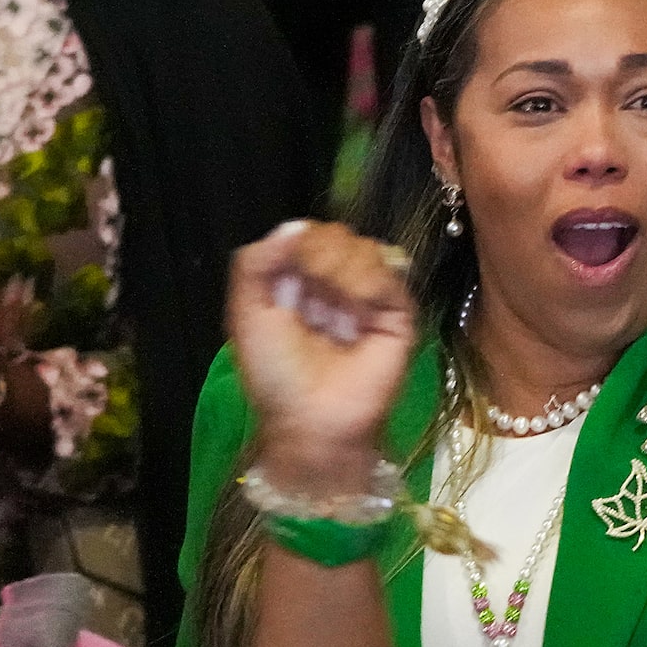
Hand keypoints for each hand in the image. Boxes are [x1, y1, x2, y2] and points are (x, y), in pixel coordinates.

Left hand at [227, 221, 414, 488]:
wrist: (309, 420)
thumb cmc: (276, 373)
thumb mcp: (247, 313)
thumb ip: (256, 262)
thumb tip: (296, 225)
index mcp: (301, 281)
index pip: (308, 233)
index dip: (298, 246)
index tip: (286, 282)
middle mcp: (337, 283)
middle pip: (338, 233)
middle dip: (318, 259)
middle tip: (307, 304)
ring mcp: (370, 297)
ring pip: (365, 247)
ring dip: (340, 273)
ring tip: (329, 315)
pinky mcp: (399, 315)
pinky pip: (391, 274)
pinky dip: (367, 284)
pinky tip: (353, 312)